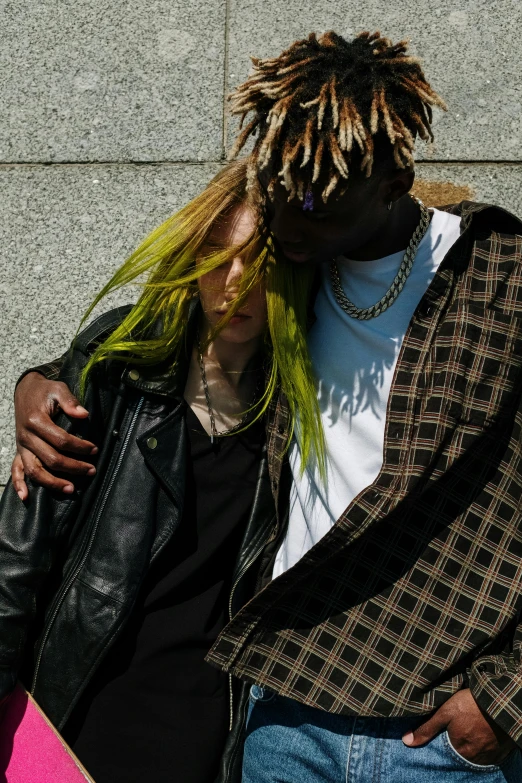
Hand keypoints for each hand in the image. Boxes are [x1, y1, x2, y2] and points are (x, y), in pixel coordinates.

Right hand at [13, 372, 98, 499]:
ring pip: (34, 470)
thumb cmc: (45, 392)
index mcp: (36, 421)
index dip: (80, 447)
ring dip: (52, 482)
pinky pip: (16, 470)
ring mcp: (21, 446)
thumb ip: (70, 401)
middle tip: (91, 470)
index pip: (61, 440)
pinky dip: (19, 485)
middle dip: (73, 467)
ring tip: (71, 489)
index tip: (95, 449)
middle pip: (50, 459)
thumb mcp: (58, 389)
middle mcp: (26, 436)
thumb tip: (84, 414)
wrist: (25, 391)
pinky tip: (26, 497)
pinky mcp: (19, 451)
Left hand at [402, 688, 516, 764]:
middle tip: (461, 727)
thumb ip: (426, 728)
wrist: (499, 699)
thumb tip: (406, 741)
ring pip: (475, 753)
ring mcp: (488, 754)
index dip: (445, 740)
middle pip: (461, 752)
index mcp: (459, 749)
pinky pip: (489, 752)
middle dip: (459, 742)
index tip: (448, 730)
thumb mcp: (444, 712)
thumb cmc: (470, 704)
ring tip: (470, 728)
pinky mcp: (500, 749)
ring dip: (471, 744)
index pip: (447, 750)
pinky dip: (483, 744)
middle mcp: (474, 757)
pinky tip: (481, 731)